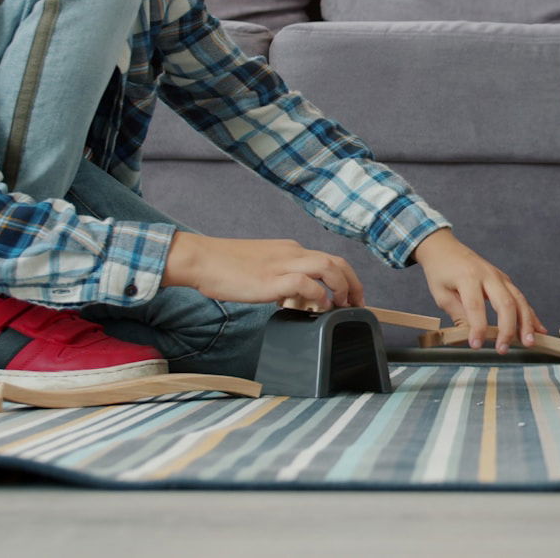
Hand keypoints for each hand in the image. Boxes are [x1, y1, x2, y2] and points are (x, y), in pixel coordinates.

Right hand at [162, 231, 363, 307]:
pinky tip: (319, 308)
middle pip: (337, 261)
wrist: (201, 259)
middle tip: (358, 304)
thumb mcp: (262, 270)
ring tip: (344, 306)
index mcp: (290, 250)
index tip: (351, 296)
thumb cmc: (225, 267)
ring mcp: (283, 264)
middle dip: (354, 283)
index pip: (328, 259)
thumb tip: (296, 301)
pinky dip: (318, 295)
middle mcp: (292, 252)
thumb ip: (282, 281)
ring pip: (328, 266)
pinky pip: (306, 283)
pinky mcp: (272, 278)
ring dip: (342, 287)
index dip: (345, 278)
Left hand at [412, 229, 544, 352]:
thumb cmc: (440, 271)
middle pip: (505, 303)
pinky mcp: (505, 280)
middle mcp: (488, 275)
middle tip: (503, 349)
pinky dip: (531, 315)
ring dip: (526, 323)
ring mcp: (500, 277)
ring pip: (518, 300)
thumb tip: (470, 335)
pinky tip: (539, 329)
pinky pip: (521, 298)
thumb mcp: (441, 294)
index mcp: (468, 277)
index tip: (476, 345)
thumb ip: (458, 314)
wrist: (445, 247)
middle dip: (507, 328)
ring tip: (529, 342)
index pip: (476, 306)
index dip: (478, 327)